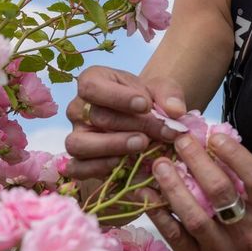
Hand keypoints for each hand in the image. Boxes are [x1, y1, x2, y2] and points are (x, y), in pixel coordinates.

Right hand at [63, 66, 186, 178]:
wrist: (146, 121)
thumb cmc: (148, 100)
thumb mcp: (163, 89)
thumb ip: (169, 95)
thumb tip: (175, 111)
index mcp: (92, 82)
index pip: (92, 87)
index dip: (118, 97)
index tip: (145, 105)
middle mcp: (78, 109)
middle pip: (96, 117)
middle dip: (132, 125)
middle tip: (160, 131)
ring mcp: (76, 135)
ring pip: (79, 144)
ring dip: (112, 146)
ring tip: (142, 144)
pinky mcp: (79, 161)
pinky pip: (78, 168)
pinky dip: (98, 168)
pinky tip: (123, 163)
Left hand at [143, 133, 251, 250]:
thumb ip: (251, 181)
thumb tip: (220, 143)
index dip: (236, 155)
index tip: (215, 137)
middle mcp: (246, 232)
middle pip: (220, 193)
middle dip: (197, 162)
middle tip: (180, 141)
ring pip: (194, 217)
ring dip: (173, 188)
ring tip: (158, 165)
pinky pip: (176, 237)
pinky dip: (160, 215)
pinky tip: (147, 195)